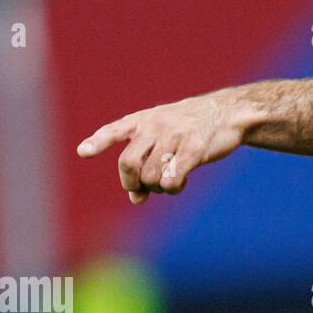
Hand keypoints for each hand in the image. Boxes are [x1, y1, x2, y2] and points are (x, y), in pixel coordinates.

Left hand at [77, 91, 249, 203]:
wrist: (228, 113)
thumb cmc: (191, 127)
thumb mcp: (164, 137)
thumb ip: (145, 163)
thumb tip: (135, 199)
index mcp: (143, 120)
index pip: (114, 130)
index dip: (98, 142)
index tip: (83, 152)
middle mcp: (155, 125)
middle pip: (128, 163)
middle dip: (132, 183)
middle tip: (143, 188)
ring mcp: (175, 135)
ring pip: (150, 176)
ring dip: (157, 188)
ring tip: (169, 182)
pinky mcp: (194, 148)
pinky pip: (171, 179)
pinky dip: (172, 188)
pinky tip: (180, 183)